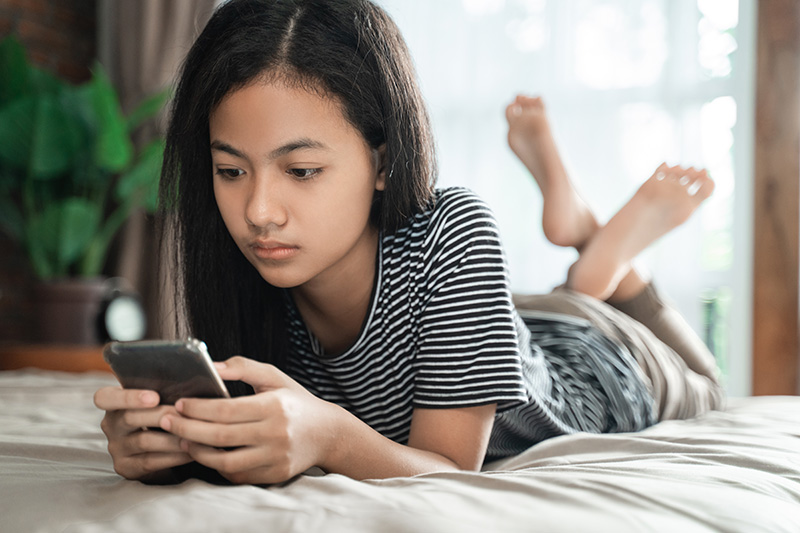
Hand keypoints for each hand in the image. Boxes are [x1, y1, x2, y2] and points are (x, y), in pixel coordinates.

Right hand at [94, 387, 192, 480]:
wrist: (160, 449)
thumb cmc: (161, 415)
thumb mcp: (156, 400)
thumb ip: (164, 390)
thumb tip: (193, 383)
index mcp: (113, 403)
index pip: (105, 397)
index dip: (128, 397)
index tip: (154, 397)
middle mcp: (111, 425)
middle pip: (130, 418)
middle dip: (162, 415)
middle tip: (185, 414)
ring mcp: (116, 448)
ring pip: (143, 441)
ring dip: (171, 438)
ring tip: (193, 434)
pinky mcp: (126, 467)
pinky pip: (150, 461)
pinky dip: (173, 456)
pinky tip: (190, 451)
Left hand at [159, 356, 340, 484]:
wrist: (327, 433)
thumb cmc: (295, 402)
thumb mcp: (274, 377)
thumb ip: (243, 367)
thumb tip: (213, 365)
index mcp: (274, 406)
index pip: (226, 410)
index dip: (198, 408)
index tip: (179, 404)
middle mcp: (276, 434)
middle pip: (221, 436)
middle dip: (187, 429)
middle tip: (166, 421)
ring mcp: (275, 457)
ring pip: (226, 461)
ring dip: (198, 452)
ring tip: (182, 439)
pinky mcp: (274, 474)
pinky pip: (238, 474)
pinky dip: (217, 466)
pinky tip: (206, 453)